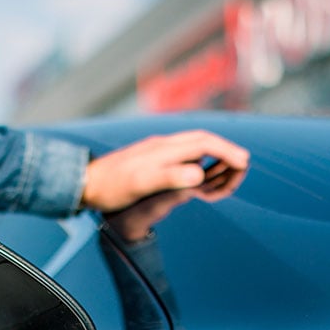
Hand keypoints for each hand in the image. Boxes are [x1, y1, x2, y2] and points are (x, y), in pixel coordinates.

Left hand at [81, 130, 248, 212]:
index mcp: (164, 148)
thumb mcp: (141, 183)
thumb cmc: (111, 186)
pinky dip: (199, 165)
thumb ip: (171, 176)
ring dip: (214, 160)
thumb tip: (199, 173)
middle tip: (242, 168)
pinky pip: (183, 159)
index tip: (244, 162)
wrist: (85, 183)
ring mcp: (158, 153)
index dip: (226, 151)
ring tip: (227, 174)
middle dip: (225, 153)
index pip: (204, 142)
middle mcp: (164, 146)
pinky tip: (200, 176)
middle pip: (203, 143)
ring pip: (195, 150)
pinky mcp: (153, 162)